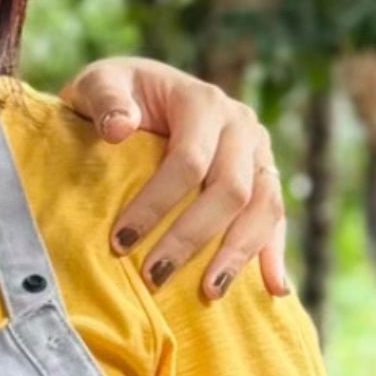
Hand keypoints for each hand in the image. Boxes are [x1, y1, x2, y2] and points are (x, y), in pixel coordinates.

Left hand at [59, 57, 290, 301]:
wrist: (143, 88)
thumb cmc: (115, 92)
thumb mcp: (98, 83)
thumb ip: (105, 99)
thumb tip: (119, 129)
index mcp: (202, 101)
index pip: (189, 160)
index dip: (157, 203)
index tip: (121, 240)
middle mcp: (241, 125)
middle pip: (230, 191)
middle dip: (191, 238)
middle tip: (154, 277)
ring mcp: (259, 152)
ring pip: (262, 209)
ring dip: (236, 255)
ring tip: (208, 293)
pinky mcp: (265, 176)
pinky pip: (276, 217)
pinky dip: (273, 253)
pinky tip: (274, 288)